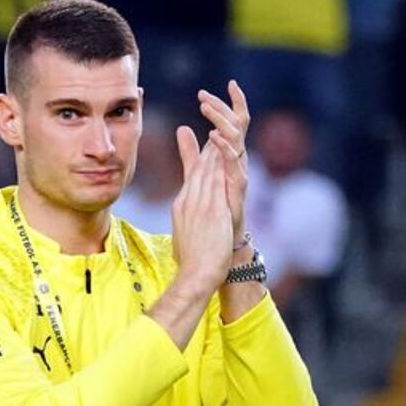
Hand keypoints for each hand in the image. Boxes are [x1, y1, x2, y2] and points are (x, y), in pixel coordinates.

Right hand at [171, 129, 233, 295]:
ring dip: (212, 149)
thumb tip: (185, 224)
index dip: (198, 159)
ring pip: (205, 170)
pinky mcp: (210, 209)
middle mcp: (187, 202)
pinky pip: (214, 179)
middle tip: (213, 130)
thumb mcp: (185, 239)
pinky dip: (218, 162)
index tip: (205, 146)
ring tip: (219, 131)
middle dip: (205, 148)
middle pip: (196, 169)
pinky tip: (224, 149)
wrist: (195, 276)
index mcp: (181, 208)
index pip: (190, 178)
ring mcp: (198, 204)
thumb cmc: (191, 265)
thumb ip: (186, 225)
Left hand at [198, 82, 250, 235]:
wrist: (218, 240)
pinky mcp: (238, 186)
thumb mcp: (197, 173)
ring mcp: (238, 172)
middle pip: (234, 126)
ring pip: (234, 138)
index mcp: (226, 155)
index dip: (223, 106)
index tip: (213, 89)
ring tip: (204, 107)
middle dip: (221, 107)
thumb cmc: (211, 208)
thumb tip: (183, 128)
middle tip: (203, 95)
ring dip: (220, 120)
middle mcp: (235, 161)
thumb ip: (190, 152)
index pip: (229, 124)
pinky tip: (213, 135)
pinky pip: (234, 162)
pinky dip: (224, 147)